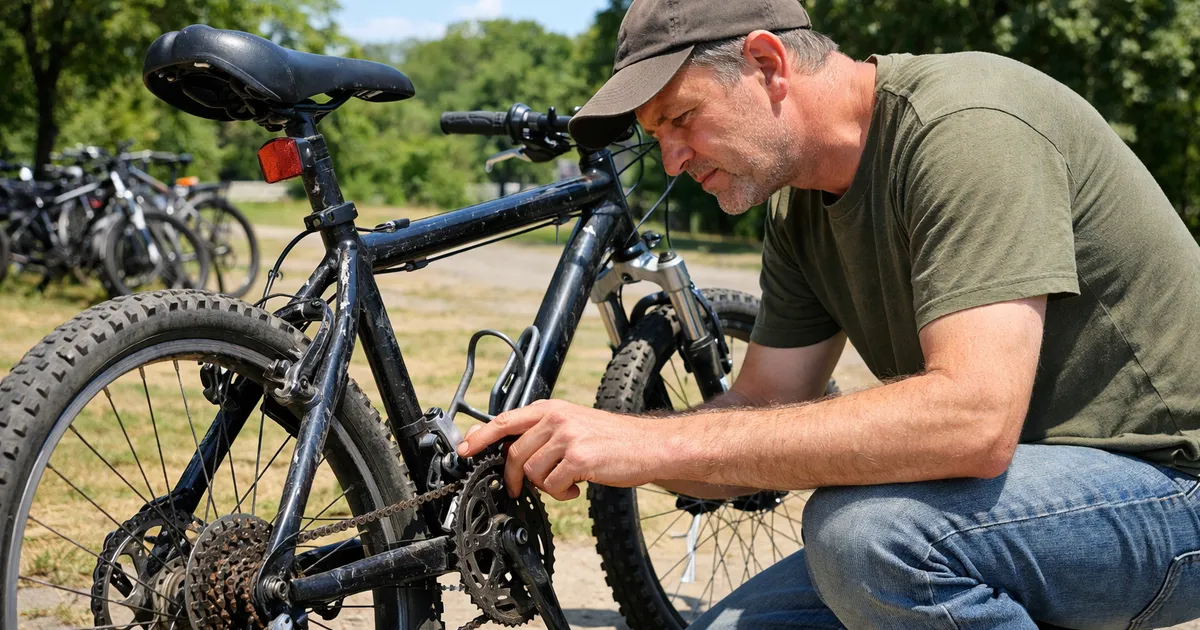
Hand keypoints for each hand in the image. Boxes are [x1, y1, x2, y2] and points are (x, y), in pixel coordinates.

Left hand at [456, 399, 665, 500]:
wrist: (649, 445)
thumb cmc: (612, 440)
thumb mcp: (574, 424)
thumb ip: (542, 433)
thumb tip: (508, 450)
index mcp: (551, 409)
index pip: (505, 420)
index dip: (480, 437)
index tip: (463, 450)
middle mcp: (556, 419)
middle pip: (514, 453)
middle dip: (514, 477)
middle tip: (517, 489)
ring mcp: (567, 437)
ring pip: (532, 472)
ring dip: (546, 485)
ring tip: (566, 482)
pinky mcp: (579, 459)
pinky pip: (552, 486)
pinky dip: (562, 494)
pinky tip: (578, 488)